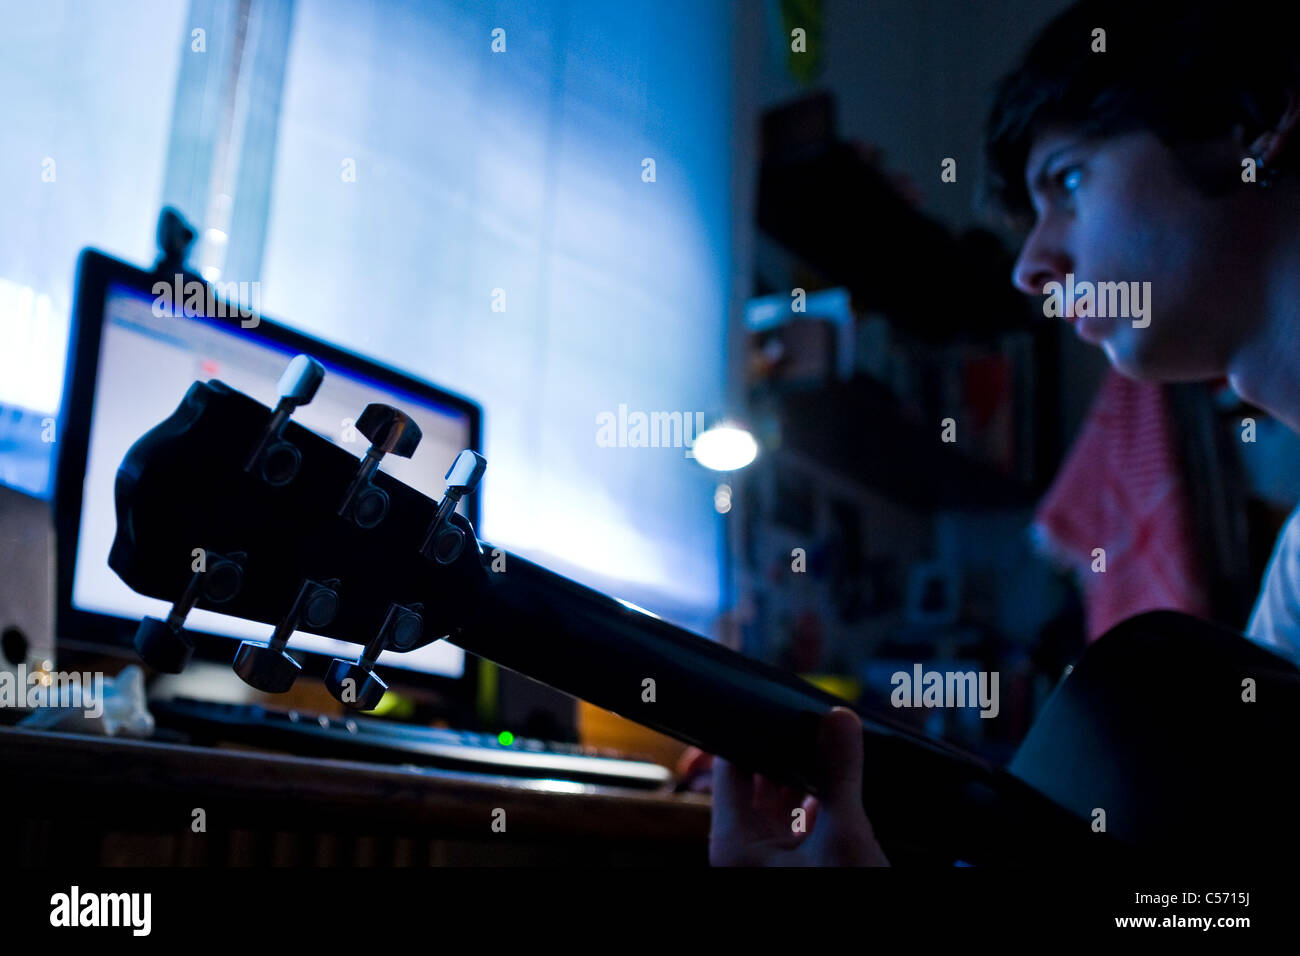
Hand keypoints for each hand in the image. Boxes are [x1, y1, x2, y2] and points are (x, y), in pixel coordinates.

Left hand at [707, 706, 888, 865]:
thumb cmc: (841, 898)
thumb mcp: (844, 836)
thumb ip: (840, 775)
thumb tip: (841, 718)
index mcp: (734, 842)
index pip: (729, 769)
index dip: (750, 733)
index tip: (777, 704)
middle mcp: (745, 851)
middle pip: (758, 782)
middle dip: (788, 751)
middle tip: (815, 718)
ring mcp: (771, 861)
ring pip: (782, 804)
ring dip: (807, 778)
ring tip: (832, 745)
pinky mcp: (799, 868)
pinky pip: (800, 827)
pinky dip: (819, 807)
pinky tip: (841, 787)